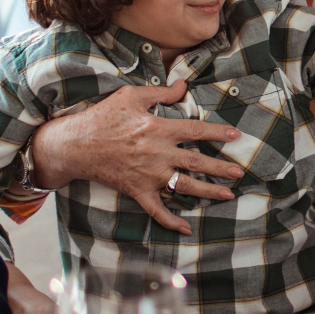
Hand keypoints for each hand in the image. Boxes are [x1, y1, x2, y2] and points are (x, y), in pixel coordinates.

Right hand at [28, 83, 243, 234]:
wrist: (75, 145)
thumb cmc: (102, 117)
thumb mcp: (130, 96)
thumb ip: (160, 92)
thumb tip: (183, 85)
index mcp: (157, 129)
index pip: (196, 131)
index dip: (218, 133)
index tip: (236, 136)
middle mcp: (157, 154)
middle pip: (196, 162)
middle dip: (220, 168)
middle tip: (239, 172)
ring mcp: (148, 175)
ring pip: (184, 186)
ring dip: (208, 191)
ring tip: (228, 194)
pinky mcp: (137, 191)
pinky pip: (156, 210)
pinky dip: (171, 221)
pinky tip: (186, 228)